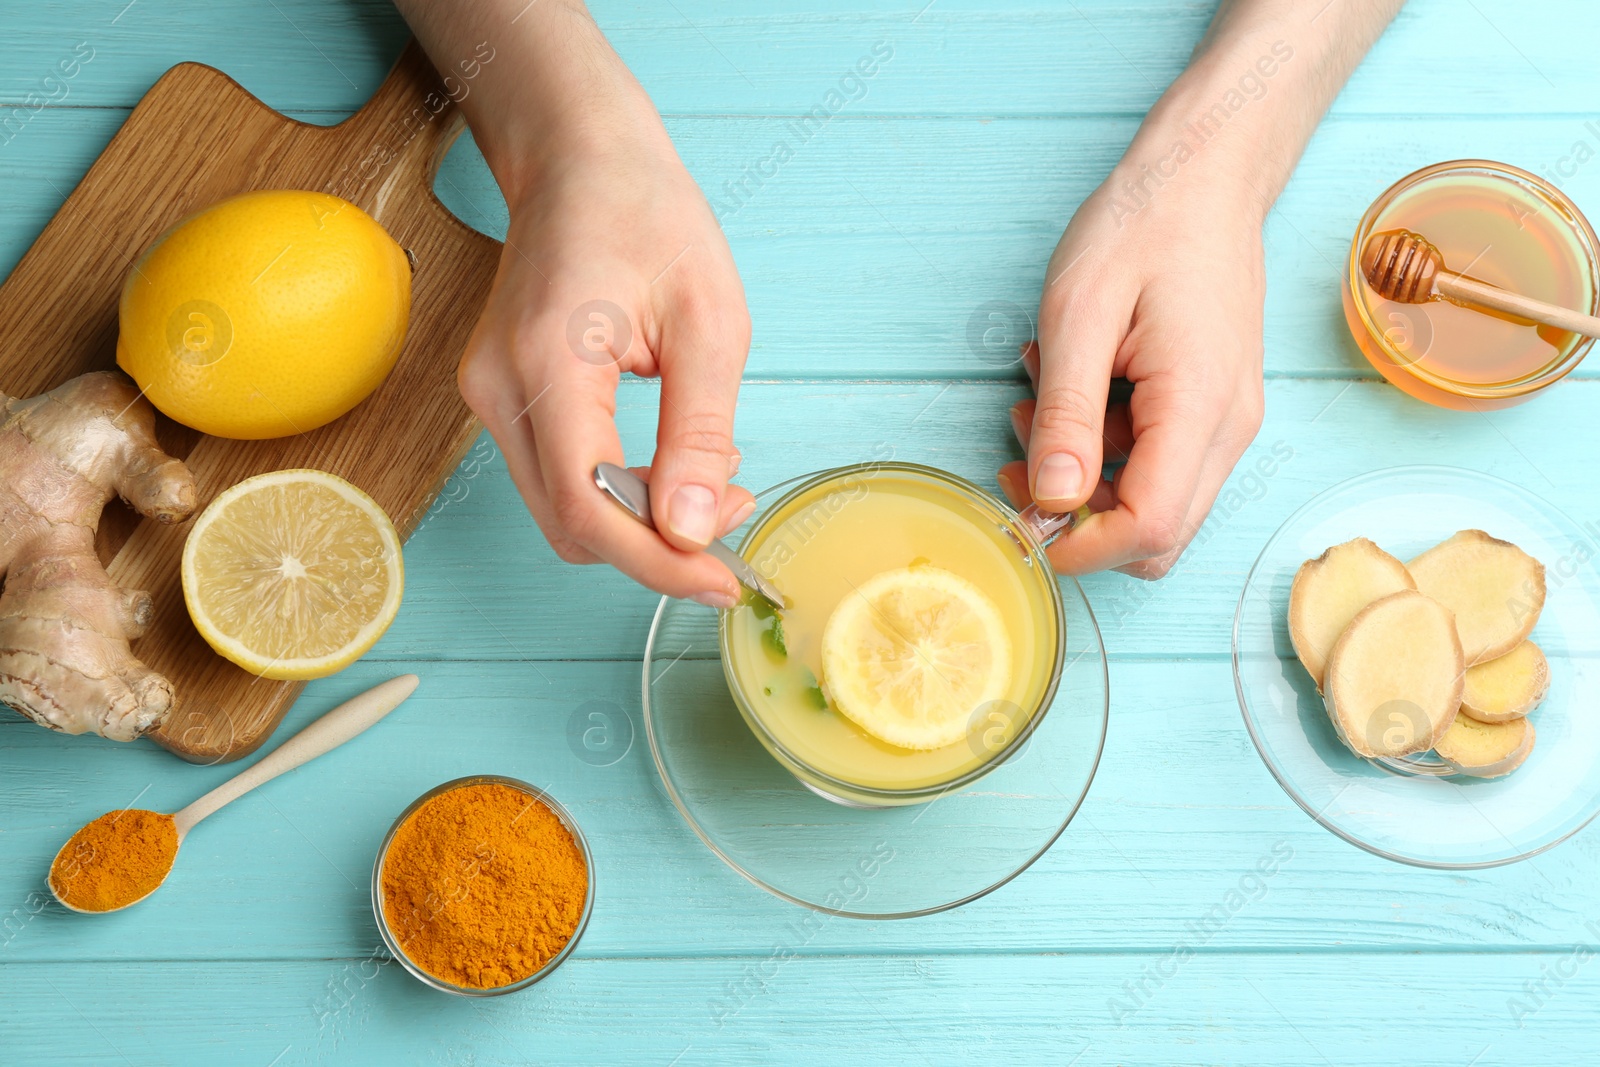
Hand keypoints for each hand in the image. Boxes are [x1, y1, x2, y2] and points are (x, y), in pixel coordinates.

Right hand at [455, 29, 752, 606]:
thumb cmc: (648, 216)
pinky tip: (669, 465)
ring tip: (711, 484)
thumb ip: (699, 432)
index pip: (588, 506)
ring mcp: (488, 395)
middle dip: (656, 547)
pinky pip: (556, 479)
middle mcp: (497, 388)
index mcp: (547, 361)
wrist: (580, 159)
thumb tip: (689, 529)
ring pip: (561, 511)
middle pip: (569, 524)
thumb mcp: (709, 321)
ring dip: (638, 524)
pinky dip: (616, 495)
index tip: (721, 579)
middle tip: (731, 514)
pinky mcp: (499, 398)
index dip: (657, 563)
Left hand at [996, 163, 1266, 578]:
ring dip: (1084, 474)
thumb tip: (1053, 499)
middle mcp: (1228, 428)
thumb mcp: (1079, 313)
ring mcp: (1226, 421)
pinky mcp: (1210, 410)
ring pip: (1153, 502)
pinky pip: (1154, 461)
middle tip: (1019, 460)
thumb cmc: (1143, 227)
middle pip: (1158, 535)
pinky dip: (1103, 444)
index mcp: (1200, 406)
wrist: (1204, 178)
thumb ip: (1067, 412)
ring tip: (1040, 398)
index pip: (1151, 528)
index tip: (1022, 523)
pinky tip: (1071, 385)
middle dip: (1079, 517)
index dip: (1081, 547)